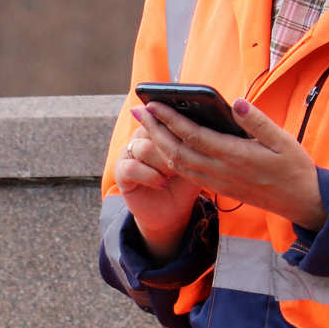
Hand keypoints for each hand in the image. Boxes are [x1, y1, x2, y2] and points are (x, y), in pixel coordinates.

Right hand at [115, 113, 206, 260]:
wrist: (171, 211)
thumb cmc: (185, 183)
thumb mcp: (195, 161)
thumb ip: (195, 142)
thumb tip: (207, 123)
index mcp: (157, 129)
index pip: (162, 116)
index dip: (174, 123)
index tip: (189, 134)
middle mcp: (140, 137)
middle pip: (152, 130)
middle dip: (171, 148)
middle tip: (184, 162)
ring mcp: (128, 154)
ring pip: (143, 148)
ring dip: (162, 163)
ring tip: (172, 175)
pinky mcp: (120, 172)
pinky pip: (132, 167)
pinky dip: (150, 176)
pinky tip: (161, 183)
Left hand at [131, 100, 324, 232]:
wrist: (300, 202)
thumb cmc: (294, 168)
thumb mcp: (283, 140)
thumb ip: (257, 122)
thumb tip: (236, 103)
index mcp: (236, 156)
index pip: (194, 137)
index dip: (170, 121)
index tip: (154, 105)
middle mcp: (222, 171)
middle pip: (177, 152)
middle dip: (154, 131)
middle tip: (138, 112)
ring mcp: (218, 182)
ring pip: (178, 165)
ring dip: (159, 145)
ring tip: (146, 126)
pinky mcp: (219, 188)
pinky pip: (187, 174)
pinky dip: (171, 159)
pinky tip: (166, 146)